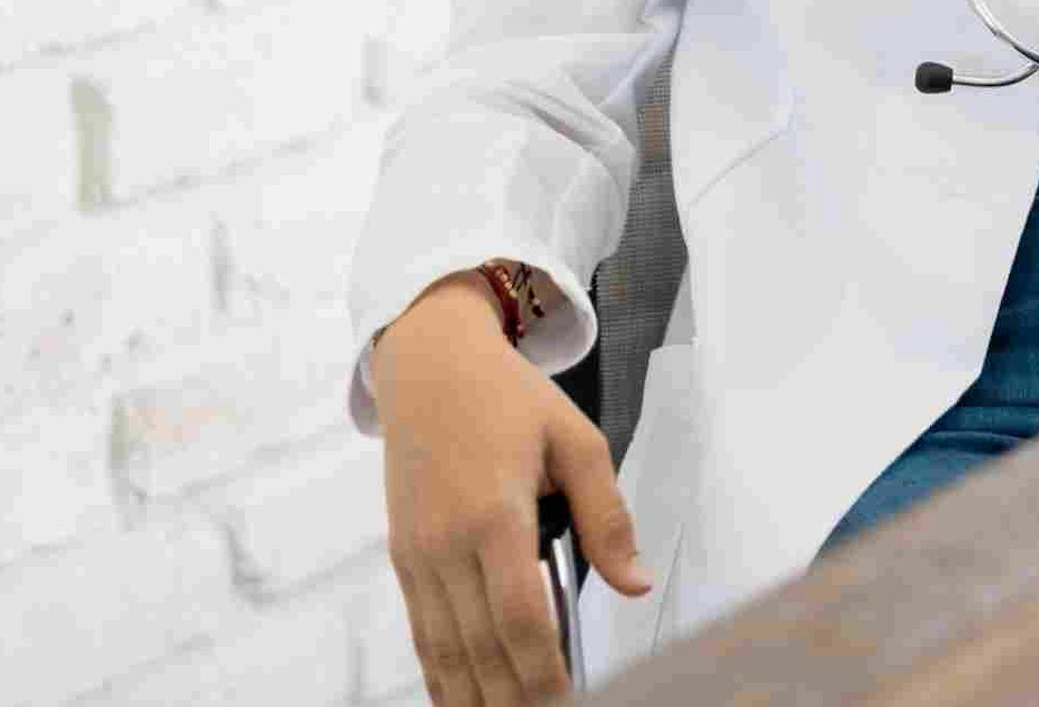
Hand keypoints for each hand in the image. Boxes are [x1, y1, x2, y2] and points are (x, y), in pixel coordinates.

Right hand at [373, 270, 649, 704]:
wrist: (428, 366)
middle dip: (512, 696)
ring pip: (444, 649)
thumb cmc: (507, 398)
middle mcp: (447, 543)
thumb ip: (607, 515)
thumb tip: (634, 583)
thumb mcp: (576, 439)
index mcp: (495, 513)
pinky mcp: (404, 558)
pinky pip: (422, 630)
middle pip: (479, 646)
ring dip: (474, 696)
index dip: (542, 670)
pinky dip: (441, 672)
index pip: (519, 616)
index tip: (567, 700)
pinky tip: (462, 697)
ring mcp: (418, 555)